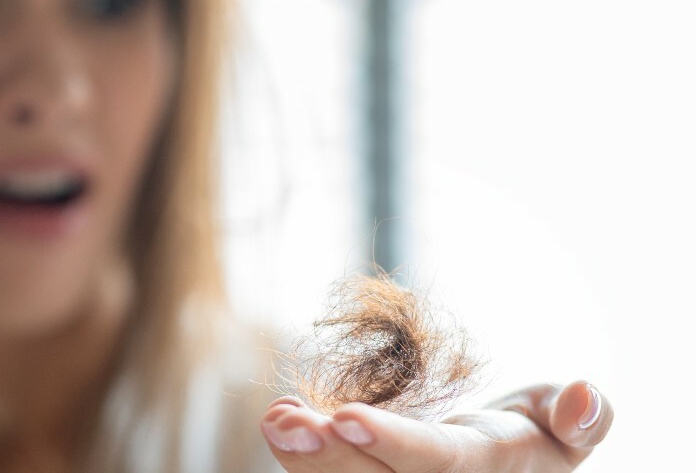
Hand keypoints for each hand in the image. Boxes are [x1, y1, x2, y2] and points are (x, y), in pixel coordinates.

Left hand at [259, 380, 612, 471]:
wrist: (509, 461)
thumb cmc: (535, 433)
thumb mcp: (565, 423)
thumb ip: (582, 418)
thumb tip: (584, 396)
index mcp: (491, 471)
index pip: (437, 462)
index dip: (392, 442)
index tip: (345, 414)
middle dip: (326, 456)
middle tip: (283, 421)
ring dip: (304, 458)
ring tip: (278, 419)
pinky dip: (305, 457)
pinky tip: (283, 419)